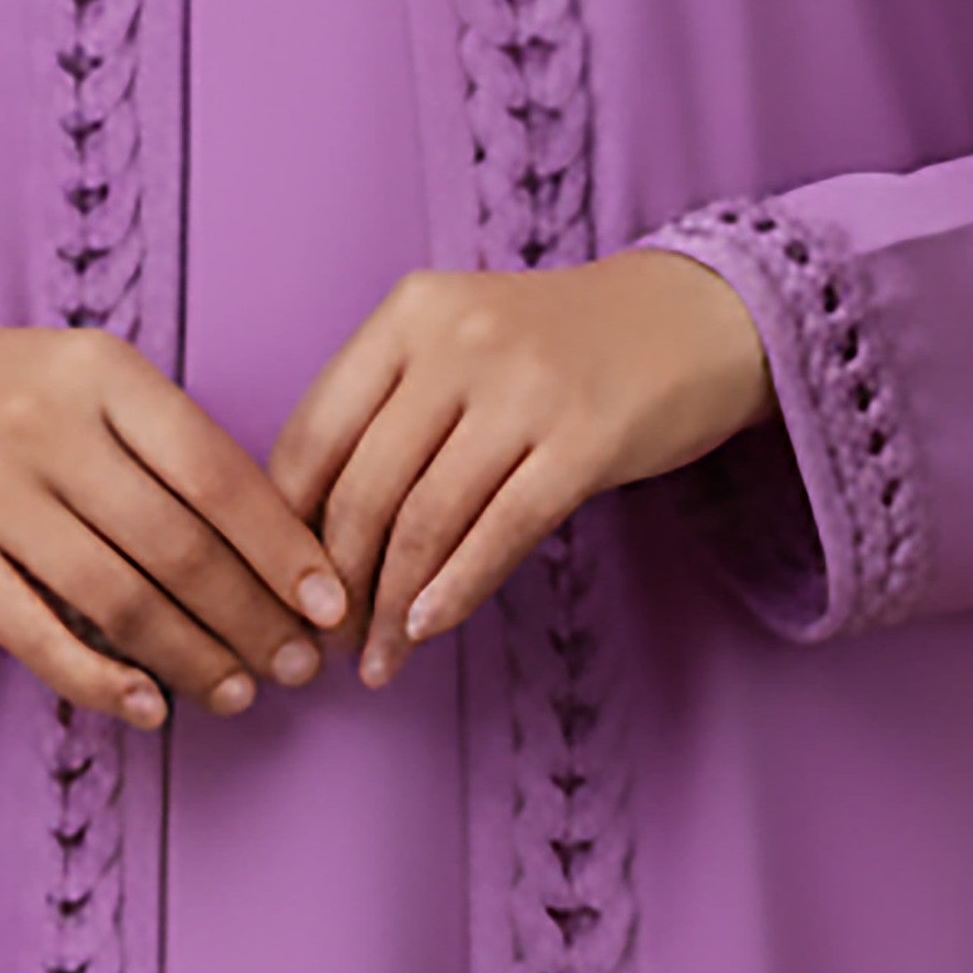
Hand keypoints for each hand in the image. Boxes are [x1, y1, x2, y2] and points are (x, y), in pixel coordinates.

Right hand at [0, 318, 350, 728]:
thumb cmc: (15, 393)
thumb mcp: (95, 379)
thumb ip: (175, 445)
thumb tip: (281, 552)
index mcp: (103, 372)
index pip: (216, 472)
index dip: (282, 548)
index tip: (330, 604)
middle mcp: (46, 428)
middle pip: (176, 546)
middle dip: (252, 618)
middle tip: (299, 666)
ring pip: (116, 598)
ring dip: (191, 657)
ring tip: (241, 691)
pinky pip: (35, 633)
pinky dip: (99, 681)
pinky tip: (150, 709)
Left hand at [267, 248, 772, 684]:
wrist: (695, 317)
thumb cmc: (560, 348)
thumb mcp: (460, 343)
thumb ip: (388, 409)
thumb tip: (306, 528)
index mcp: (409, 313)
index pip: (314, 434)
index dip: (286, 527)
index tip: (278, 589)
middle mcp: (459, 341)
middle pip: (364, 488)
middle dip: (333, 584)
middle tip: (322, 642)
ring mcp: (525, 388)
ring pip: (426, 521)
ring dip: (390, 607)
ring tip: (375, 659)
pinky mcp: (586, 441)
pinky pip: (501, 534)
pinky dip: (454, 592)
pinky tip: (427, 629)